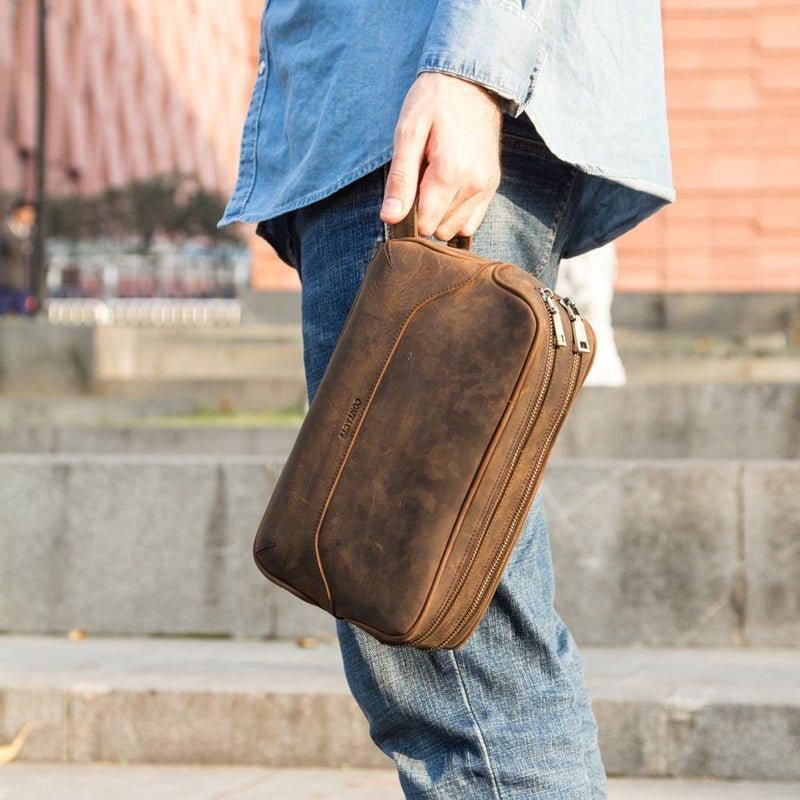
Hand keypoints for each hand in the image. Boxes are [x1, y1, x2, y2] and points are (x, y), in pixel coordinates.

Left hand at [380, 72, 501, 240]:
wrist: (470, 81)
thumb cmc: (432, 102)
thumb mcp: (407, 134)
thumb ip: (400, 180)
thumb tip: (390, 219)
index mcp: (450, 173)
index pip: (425, 225)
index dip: (409, 214)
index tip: (406, 191)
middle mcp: (474, 184)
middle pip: (439, 229)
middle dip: (425, 214)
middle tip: (420, 180)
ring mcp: (487, 186)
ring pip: (456, 229)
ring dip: (441, 215)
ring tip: (434, 183)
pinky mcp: (493, 185)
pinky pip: (472, 221)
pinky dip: (457, 215)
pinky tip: (448, 192)